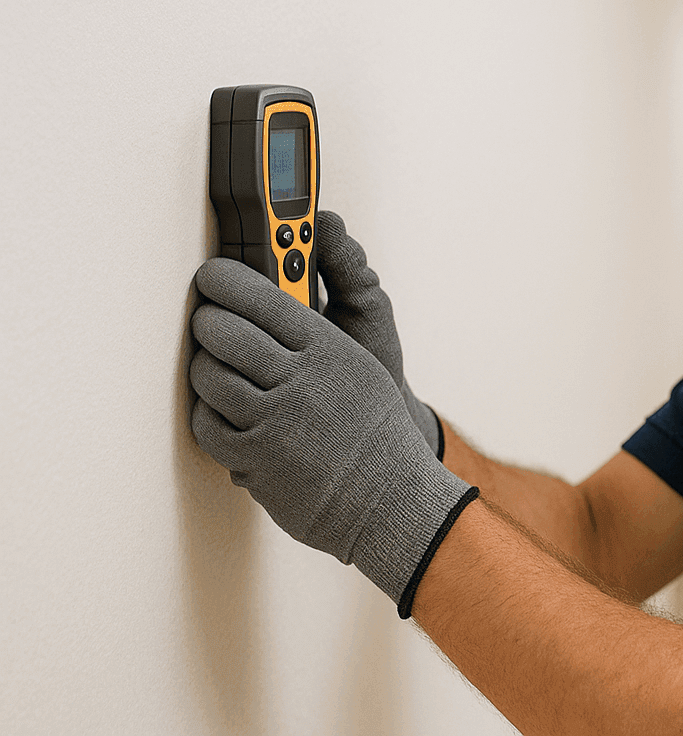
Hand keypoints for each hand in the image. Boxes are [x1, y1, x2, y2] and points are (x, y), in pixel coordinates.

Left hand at [188, 256, 474, 614]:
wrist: (387, 497)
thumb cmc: (373, 427)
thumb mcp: (357, 366)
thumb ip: (313, 335)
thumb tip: (263, 306)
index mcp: (327, 347)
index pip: (259, 297)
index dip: (225, 280)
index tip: (211, 276)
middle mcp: (299, 378)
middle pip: (222, 331)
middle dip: (206, 320)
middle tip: (207, 320)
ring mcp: (273, 420)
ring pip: (207, 375)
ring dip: (204, 367)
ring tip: (214, 366)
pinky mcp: (253, 459)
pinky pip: (206, 423)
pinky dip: (208, 414)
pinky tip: (222, 411)